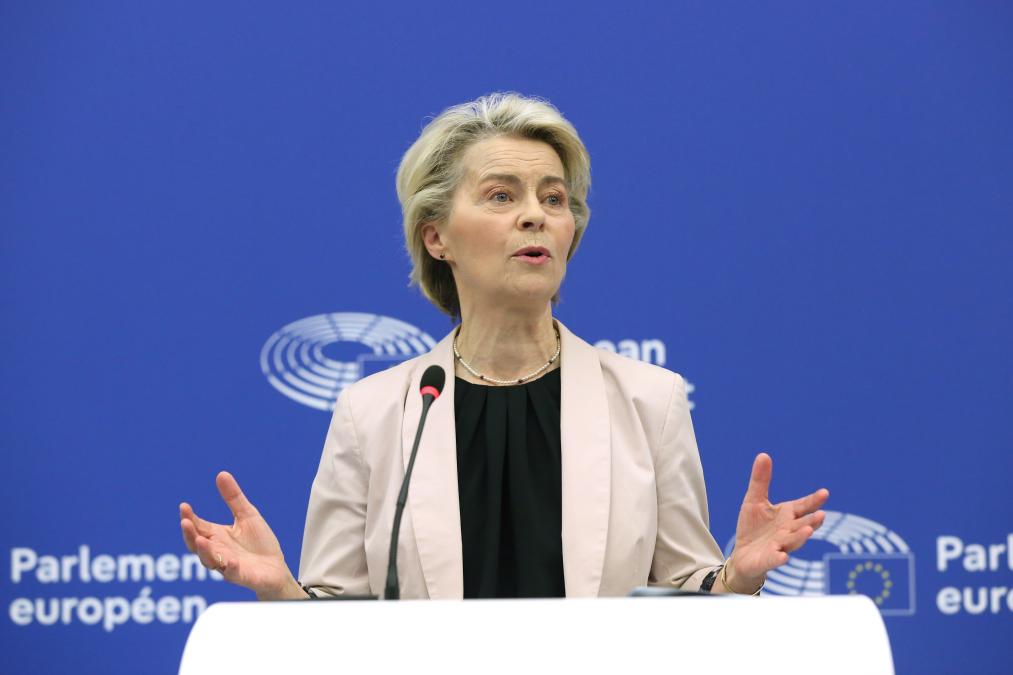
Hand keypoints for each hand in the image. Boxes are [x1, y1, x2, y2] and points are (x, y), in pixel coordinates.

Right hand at [179, 471, 303, 599]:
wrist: (276, 568)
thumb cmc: (259, 544)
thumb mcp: (247, 515)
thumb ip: (233, 498)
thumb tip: (221, 474)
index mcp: (217, 536)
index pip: (198, 526)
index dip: (189, 518)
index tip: (184, 506)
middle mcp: (218, 551)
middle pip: (197, 544)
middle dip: (189, 534)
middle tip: (185, 522)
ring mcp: (227, 565)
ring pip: (210, 561)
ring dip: (204, 551)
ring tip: (201, 540)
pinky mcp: (241, 576)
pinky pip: (232, 574)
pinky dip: (229, 568)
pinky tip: (230, 561)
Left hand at [726, 453, 828, 592]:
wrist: (744, 555)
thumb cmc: (753, 527)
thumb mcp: (754, 500)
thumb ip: (761, 480)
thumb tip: (763, 455)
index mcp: (787, 515)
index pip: (803, 506)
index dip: (814, 501)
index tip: (825, 493)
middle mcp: (788, 530)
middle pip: (803, 525)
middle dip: (812, 521)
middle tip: (821, 515)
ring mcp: (779, 545)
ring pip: (793, 541)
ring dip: (801, 537)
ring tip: (809, 531)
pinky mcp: (768, 559)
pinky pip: (774, 559)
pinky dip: (778, 558)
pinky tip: (783, 556)